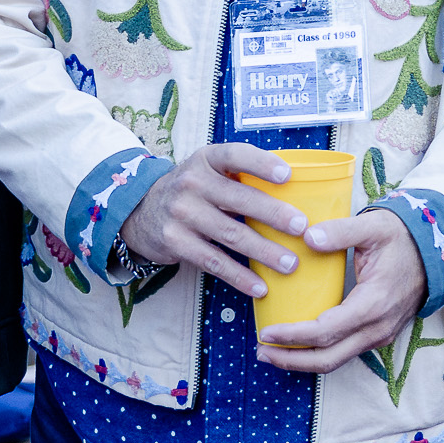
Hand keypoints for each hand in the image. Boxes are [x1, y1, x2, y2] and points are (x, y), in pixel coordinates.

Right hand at [119, 143, 308, 300]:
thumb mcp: (208, 171)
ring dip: (264, 251)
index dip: (261, 164)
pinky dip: (240, 276)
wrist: (142, 211)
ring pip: (231, 234)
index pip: (235, 156)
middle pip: (239, 198)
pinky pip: (214, 262)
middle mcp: (192, 182)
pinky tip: (260, 286)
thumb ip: (239, 175)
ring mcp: (181, 213)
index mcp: (206, 159)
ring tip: (290, 263)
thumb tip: (295, 190)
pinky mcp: (176, 241)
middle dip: (273, 214)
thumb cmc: (192, 190)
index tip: (287, 175)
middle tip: (301, 227)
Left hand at [257, 211, 425, 372]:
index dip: (293, 336)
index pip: (325, 331)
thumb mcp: (373, 226)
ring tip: (273, 352)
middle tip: (261, 352)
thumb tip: (308, 236)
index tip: (266, 331)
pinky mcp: (379, 335)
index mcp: (373, 304)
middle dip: (292, 360)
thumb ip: (341, 231)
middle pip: (328, 358)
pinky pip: (345, 352)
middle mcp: (377, 328)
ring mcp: (380, 335)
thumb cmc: (403, 237)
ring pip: (337, 361)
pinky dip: (320, 353)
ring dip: (303, 361)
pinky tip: (300, 344)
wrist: (437, 252)